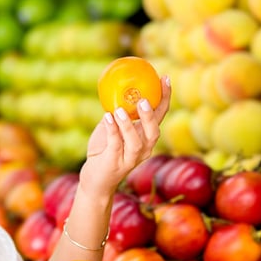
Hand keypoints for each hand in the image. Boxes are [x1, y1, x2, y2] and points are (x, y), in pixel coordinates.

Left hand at [77, 75, 171, 198]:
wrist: (95, 181)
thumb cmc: (104, 152)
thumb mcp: (110, 129)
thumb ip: (116, 113)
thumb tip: (113, 88)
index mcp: (146, 138)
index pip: (160, 116)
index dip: (165, 98)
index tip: (165, 78)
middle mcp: (143, 150)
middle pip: (153, 132)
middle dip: (150, 116)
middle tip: (144, 100)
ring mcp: (130, 159)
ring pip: (136, 142)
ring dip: (128, 125)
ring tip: (120, 110)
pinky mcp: (115, 164)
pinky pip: (115, 144)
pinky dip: (112, 130)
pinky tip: (106, 117)